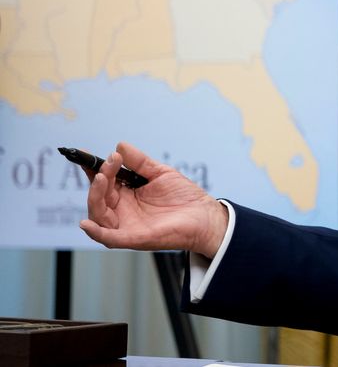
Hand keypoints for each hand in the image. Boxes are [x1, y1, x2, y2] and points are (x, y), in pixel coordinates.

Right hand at [79, 142, 228, 257]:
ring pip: (99, 214)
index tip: (85, 154)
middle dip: (100, 177)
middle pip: (99, 196)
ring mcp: (126, 226)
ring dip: (95, 195)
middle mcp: (122, 211)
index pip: (104, 181)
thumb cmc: (184, 197)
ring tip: (103, 176)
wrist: (205, 215)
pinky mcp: (133, 238)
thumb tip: (120, 146)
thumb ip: (140, 162)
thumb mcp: (161, 173)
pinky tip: (86, 223)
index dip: (93, 168)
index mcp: (126, 195)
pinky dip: (96, 232)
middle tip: (110, 162)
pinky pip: (109, 238)